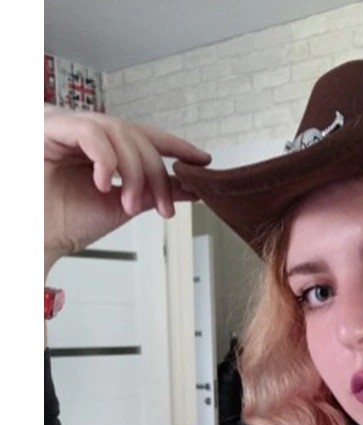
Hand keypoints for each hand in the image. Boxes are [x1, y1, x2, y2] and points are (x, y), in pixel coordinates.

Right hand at [44, 106, 211, 275]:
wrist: (37, 239)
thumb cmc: (68, 222)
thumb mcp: (125, 204)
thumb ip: (156, 191)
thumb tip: (191, 186)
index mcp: (102, 147)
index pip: (144, 136)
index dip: (176, 145)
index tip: (203, 160)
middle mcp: (85, 132)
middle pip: (137, 136)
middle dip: (157, 173)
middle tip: (164, 206)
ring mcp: (67, 126)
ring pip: (118, 132)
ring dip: (135, 171)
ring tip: (131, 203)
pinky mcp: (49, 128)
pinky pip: (90, 133)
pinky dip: (106, 160)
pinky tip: (105, 185)